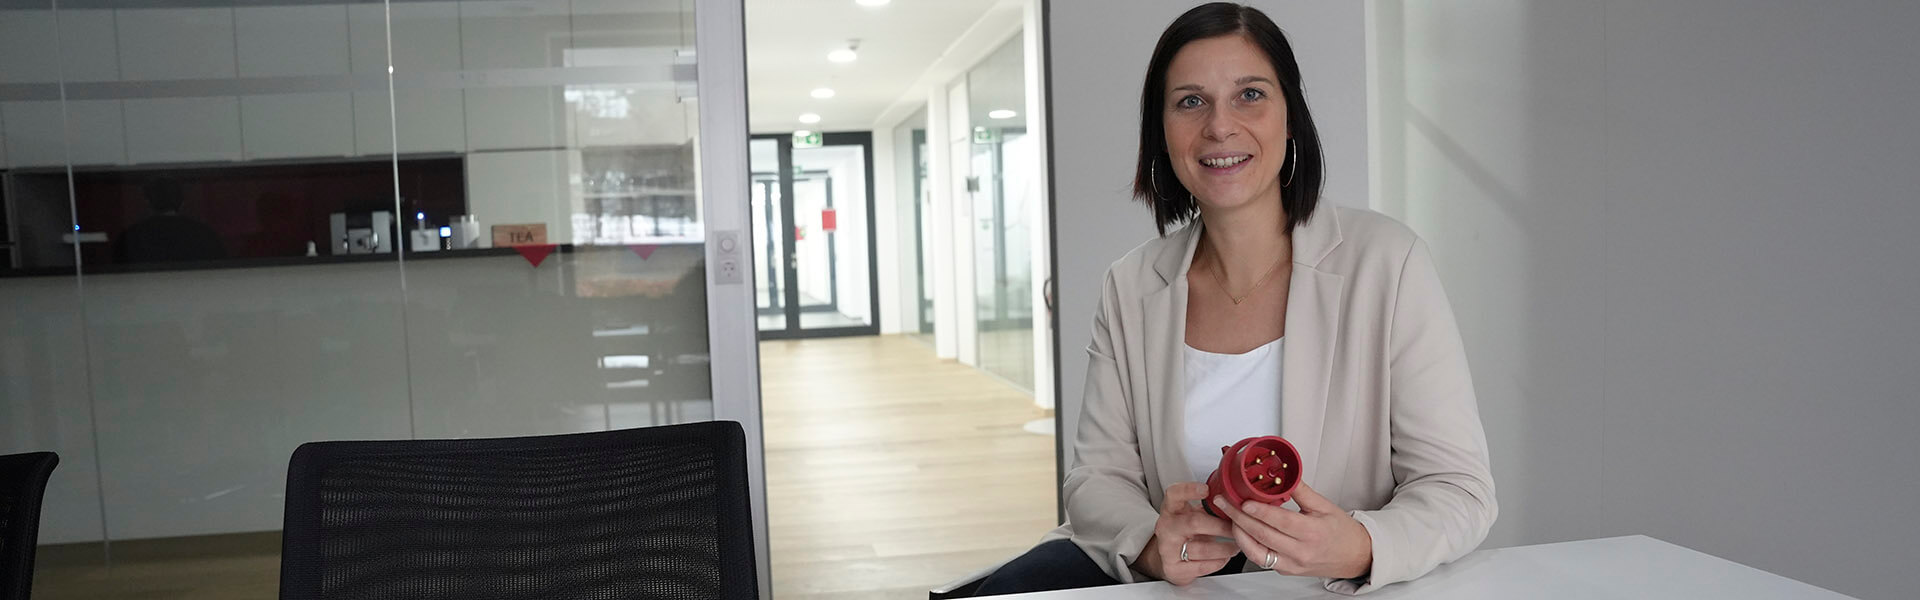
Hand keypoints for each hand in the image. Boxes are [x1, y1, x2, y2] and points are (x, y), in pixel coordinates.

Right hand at [1131, 482, 1238, 584]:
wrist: (1169, 557)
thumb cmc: (1185, 532)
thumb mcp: (1192, 514)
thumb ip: (1208, 508)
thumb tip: (1234, 502)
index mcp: (1171, 509)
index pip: (1174, 494)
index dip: (1189, 490)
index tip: (1207, 490)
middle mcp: (1166, 527)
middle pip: (1194, 523)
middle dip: (1220, 526)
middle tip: (1235, 528)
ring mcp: (1167, 549)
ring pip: (1201, 549)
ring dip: (1224, 548)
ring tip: (1236, 546)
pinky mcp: (1173, 568)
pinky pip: (1201, 566)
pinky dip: (1217, 562)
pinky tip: (1224, 558)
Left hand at [1210, 482, 1372, 579]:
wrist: (1355, 556)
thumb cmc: (1342, 532)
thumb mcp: (1325, 506)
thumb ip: (1301, 490)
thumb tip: (1283, 472)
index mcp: (1313, 533)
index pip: (1282, 522)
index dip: (1260, 512)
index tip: (1244, 501)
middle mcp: (1301, 552)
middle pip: (1263, 535)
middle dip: (1239, 518)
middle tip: (1225, 502)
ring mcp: (1291, 565)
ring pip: (1256, 552)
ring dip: (1238, 533)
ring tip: (1228, 516)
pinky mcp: (1285, 570)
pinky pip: (1260, 559)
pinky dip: (1247, 545)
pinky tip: (1240, 531)